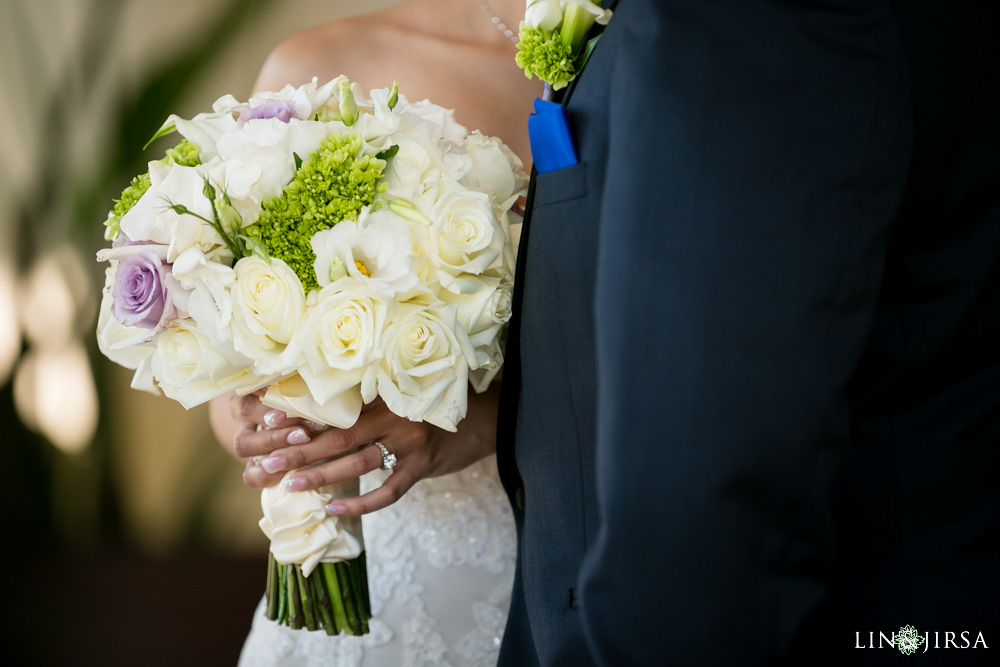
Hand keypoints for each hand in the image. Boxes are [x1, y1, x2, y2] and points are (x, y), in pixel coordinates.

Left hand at [235, 384, 500, 515]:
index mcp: (382, 396)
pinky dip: (361, 502)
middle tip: (267, 462)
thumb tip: (321, 413)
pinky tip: (337, 509)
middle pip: (337, 436)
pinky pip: (388, 490)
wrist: (484, 418)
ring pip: (358, 462)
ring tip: (291, 485)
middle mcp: (392, 417)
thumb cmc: (434, 407)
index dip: (300, 416)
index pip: (334, 408)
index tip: (268, 424)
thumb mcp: (401, 396)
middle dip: (300, 450)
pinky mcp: (422, 467)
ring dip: (322, 475)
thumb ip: (369, 402)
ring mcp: (408, 443)